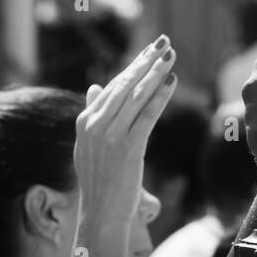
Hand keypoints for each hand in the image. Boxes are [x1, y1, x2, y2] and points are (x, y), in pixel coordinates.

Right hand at [72, 35, 176, 256]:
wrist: (101, 214)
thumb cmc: (98, 179)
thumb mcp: (87, 144)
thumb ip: (92, 113)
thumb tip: (94, 86)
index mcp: (84, 120)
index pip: (113, 85)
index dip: (134, 65)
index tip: (150, 50)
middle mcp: (95, 124)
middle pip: (126, 85)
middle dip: (147, 61)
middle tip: (164, 42)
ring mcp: (110, 136)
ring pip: (137, 96)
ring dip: (156, 73)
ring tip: (171, 56)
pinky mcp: (128, 148)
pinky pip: (147, 116)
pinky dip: (161, 97)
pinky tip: (172, 82)